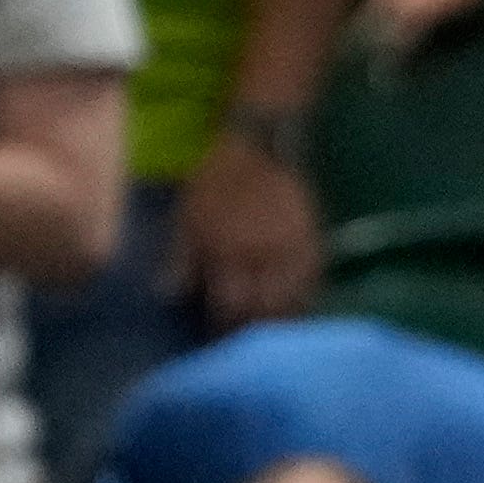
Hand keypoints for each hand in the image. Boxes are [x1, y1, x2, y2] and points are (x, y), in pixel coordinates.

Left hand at [177, 131, 324, 327]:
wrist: (261, 144)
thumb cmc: (217, 180)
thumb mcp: (188, 214)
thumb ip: (180, 258)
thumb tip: (169, 297)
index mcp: (228, 249)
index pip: (229, 305)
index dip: (222, 325)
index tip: (217, 337)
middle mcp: (263, 254)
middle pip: (263, 311)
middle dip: (251, 328)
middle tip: (242, 336)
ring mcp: (293, 250)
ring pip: (293, 302)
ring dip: (279, 321)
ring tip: (268, 328)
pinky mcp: (314, 243)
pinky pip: (314, 283)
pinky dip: (304, 301)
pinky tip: (294, 309)